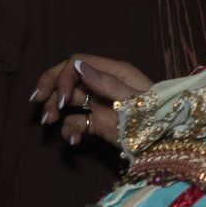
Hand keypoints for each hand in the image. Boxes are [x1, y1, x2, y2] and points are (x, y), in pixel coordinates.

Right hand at [31, 54, 153, 146]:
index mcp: (114, 72)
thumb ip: (105, 84)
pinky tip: (72, 141)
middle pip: (68, 77)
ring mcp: (100, 103)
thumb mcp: (133, 101)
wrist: (169, 144)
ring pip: (68, 99)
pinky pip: (77, 121)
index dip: (63, 76)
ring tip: (47, 123)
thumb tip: (77, 65)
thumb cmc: (157, 118)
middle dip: (51, 87)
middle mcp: (104, 84)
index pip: (78, 62)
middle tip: (36, 101)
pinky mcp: (98, 123)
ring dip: (54, 108)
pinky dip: (69, 130)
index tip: (59, 98)